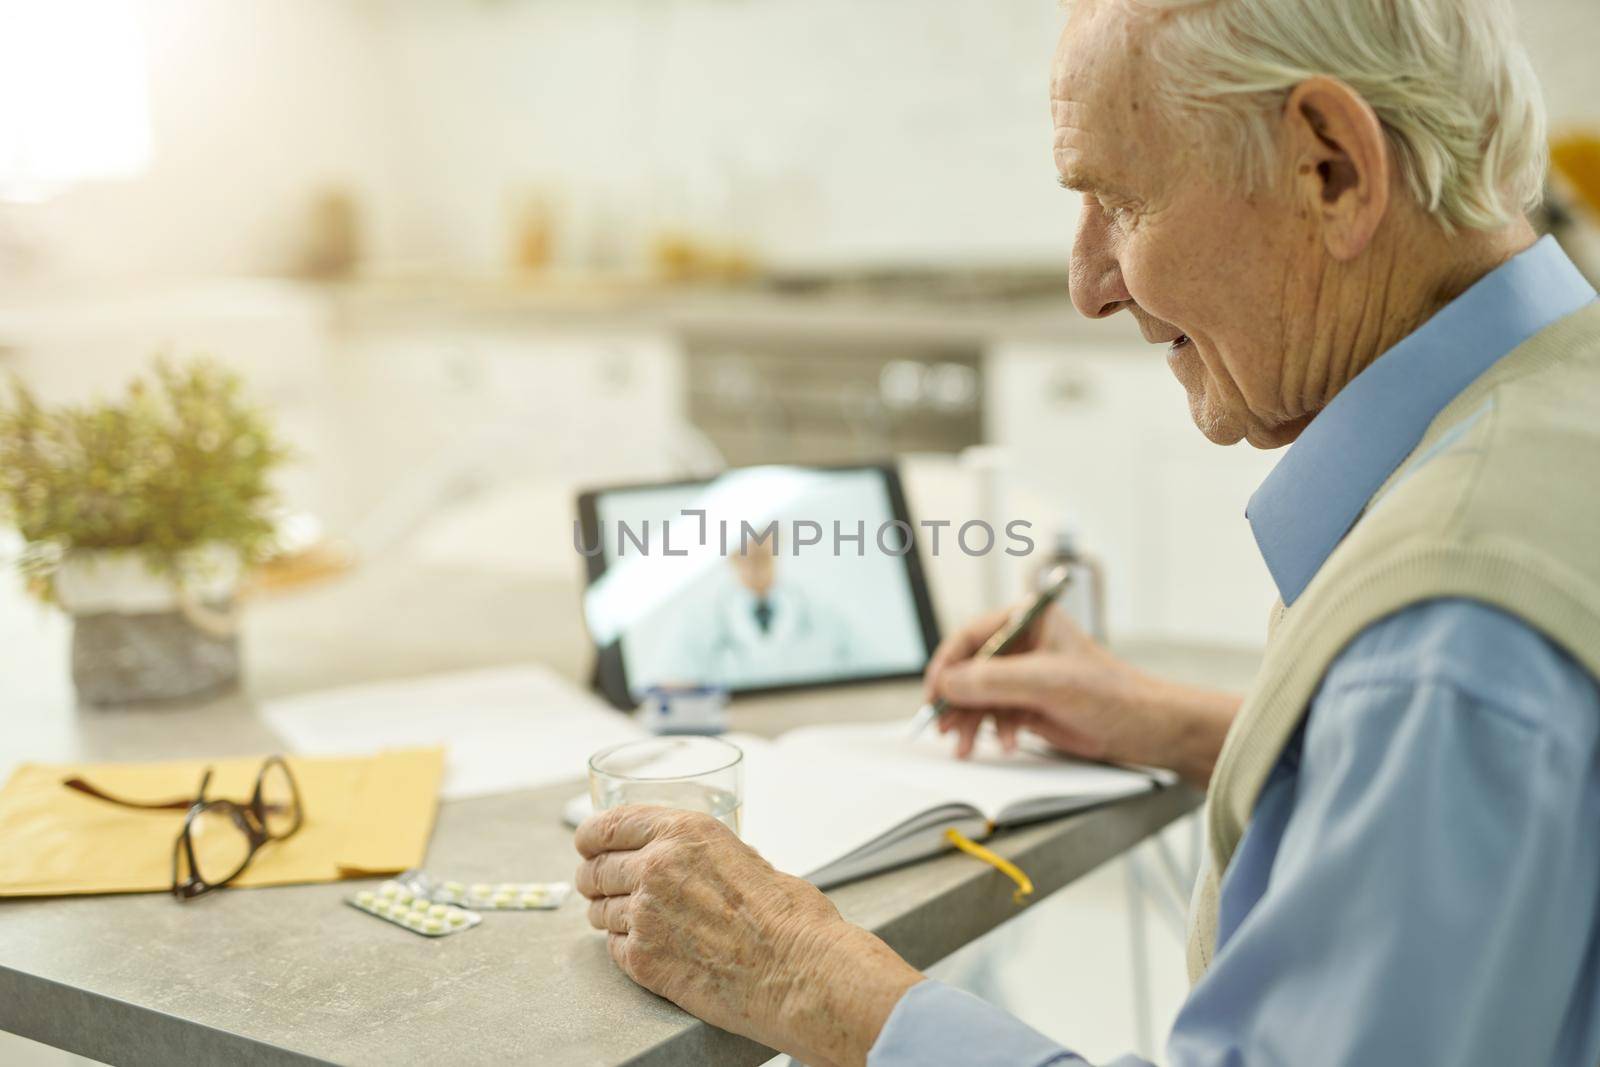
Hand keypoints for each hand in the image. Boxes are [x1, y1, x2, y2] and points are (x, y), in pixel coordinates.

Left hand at [575, 805, 921, 1066]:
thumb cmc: (789, 918)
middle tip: (602, 886)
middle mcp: (655, 868)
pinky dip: (626, 947)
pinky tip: (652, 948)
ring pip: (599, 911)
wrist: (799, 972)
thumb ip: (703, 854)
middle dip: (595, 878)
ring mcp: (644, 916)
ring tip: (636, 921)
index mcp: (682, 833)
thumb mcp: (745, 856)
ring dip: (610, 914)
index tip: (587, 844)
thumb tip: (688, 859)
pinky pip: (614, 948)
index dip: (591, 836)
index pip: (607, 825)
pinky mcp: (643, 960)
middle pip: (595, 870)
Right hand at [923, 604, 1239, 786]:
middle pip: (969, 668)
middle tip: (942, 724)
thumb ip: (993, 680)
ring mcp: (1024, 677)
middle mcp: (1021, 645)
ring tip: (966, 745)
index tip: (936, 691)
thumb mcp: (1047, 682)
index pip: (971, 636)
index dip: (948, 664)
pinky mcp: (1028, 705)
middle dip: (955, 699)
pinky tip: (1005, 743)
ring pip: (978, 696)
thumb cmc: (1111, 694)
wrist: (1145, 730)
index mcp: (1026, 621)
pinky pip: (994, 715)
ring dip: (970, 721)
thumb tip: (949, 682)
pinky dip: (992, 732)